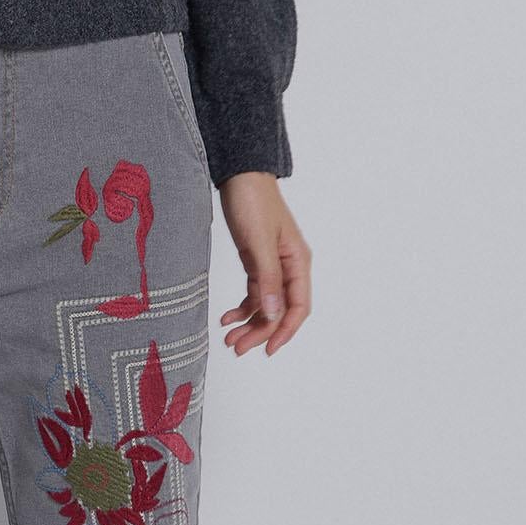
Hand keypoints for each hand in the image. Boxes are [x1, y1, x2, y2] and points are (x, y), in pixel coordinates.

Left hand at [216, 172, 311, 356]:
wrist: (239, 175)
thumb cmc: (253, 201)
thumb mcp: (258, 242)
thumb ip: (268, 279)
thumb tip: (275, 315)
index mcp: (297, 262)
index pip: (298, 307)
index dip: (284, 331)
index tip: (268, 350)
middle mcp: (289, 267)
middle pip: (280, 310)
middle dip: (260, 332)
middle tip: (237, 347)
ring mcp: (272, 265)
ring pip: (265, 304)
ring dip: (249, 323)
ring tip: (228, 338)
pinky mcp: (256, 260)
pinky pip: (254, 292)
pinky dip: (242, 307)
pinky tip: (227, 317)